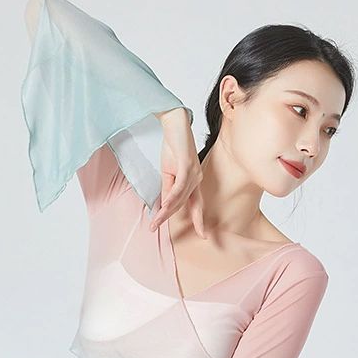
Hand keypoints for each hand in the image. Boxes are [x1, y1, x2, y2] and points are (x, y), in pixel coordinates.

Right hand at [150, 108, 204, 238]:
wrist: (175, 123)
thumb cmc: (173, 145)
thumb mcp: (168, 171)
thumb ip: (168, 188)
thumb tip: (164, 205)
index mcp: (194, 181)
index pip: (197, 204)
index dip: (199, 220)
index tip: (202, 235)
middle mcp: (197, 179)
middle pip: (183, 203)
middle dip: (168, 217)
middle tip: (154, 228)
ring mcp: (193, 172)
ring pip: (180, 197)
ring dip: (166, 210)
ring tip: (156, 221)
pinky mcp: (187, 165)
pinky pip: (179, 186)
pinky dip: (171, 197)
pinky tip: (164, 205)